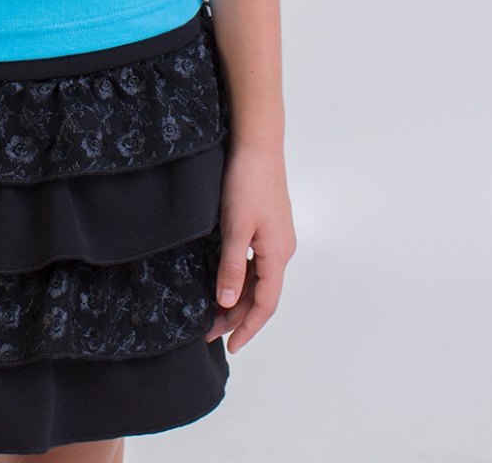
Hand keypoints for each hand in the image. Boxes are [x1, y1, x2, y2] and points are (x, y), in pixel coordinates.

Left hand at [204, 139, 296, 352]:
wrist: (258, 144)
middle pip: (261, 294)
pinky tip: (224, 279)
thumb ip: (232, 267)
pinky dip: (241, 277)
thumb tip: (227, 303)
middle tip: (210, 332)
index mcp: (278, 254)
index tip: (231, 347)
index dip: (248, 328)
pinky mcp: (267, 225)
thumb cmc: (248, 182)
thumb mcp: (236, 227)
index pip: (265, 304)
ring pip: (258, 279)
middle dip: (237, 316)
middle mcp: (281, 250)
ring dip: (238, 297)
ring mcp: (275, 237)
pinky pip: (256, 262)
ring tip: (213, 312)